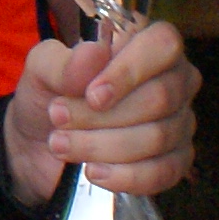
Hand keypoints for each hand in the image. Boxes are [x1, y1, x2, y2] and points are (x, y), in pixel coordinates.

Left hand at [3, 16, 197, 207]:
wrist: (39, 144)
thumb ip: (63, 62)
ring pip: (157, 137)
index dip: (129, 71)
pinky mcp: (174, 161)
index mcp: (147, 43)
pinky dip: (124, 176)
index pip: (163, 45)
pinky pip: (163, 172)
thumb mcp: (42, 70)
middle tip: (59, 118)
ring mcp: (179, 121)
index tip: (92, 95)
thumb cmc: (51, 94)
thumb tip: (95, 53)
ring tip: (61, 145)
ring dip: (102, 145)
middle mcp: (173, 79)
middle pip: (159, 98)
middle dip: (102, 116)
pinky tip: (93, 172)